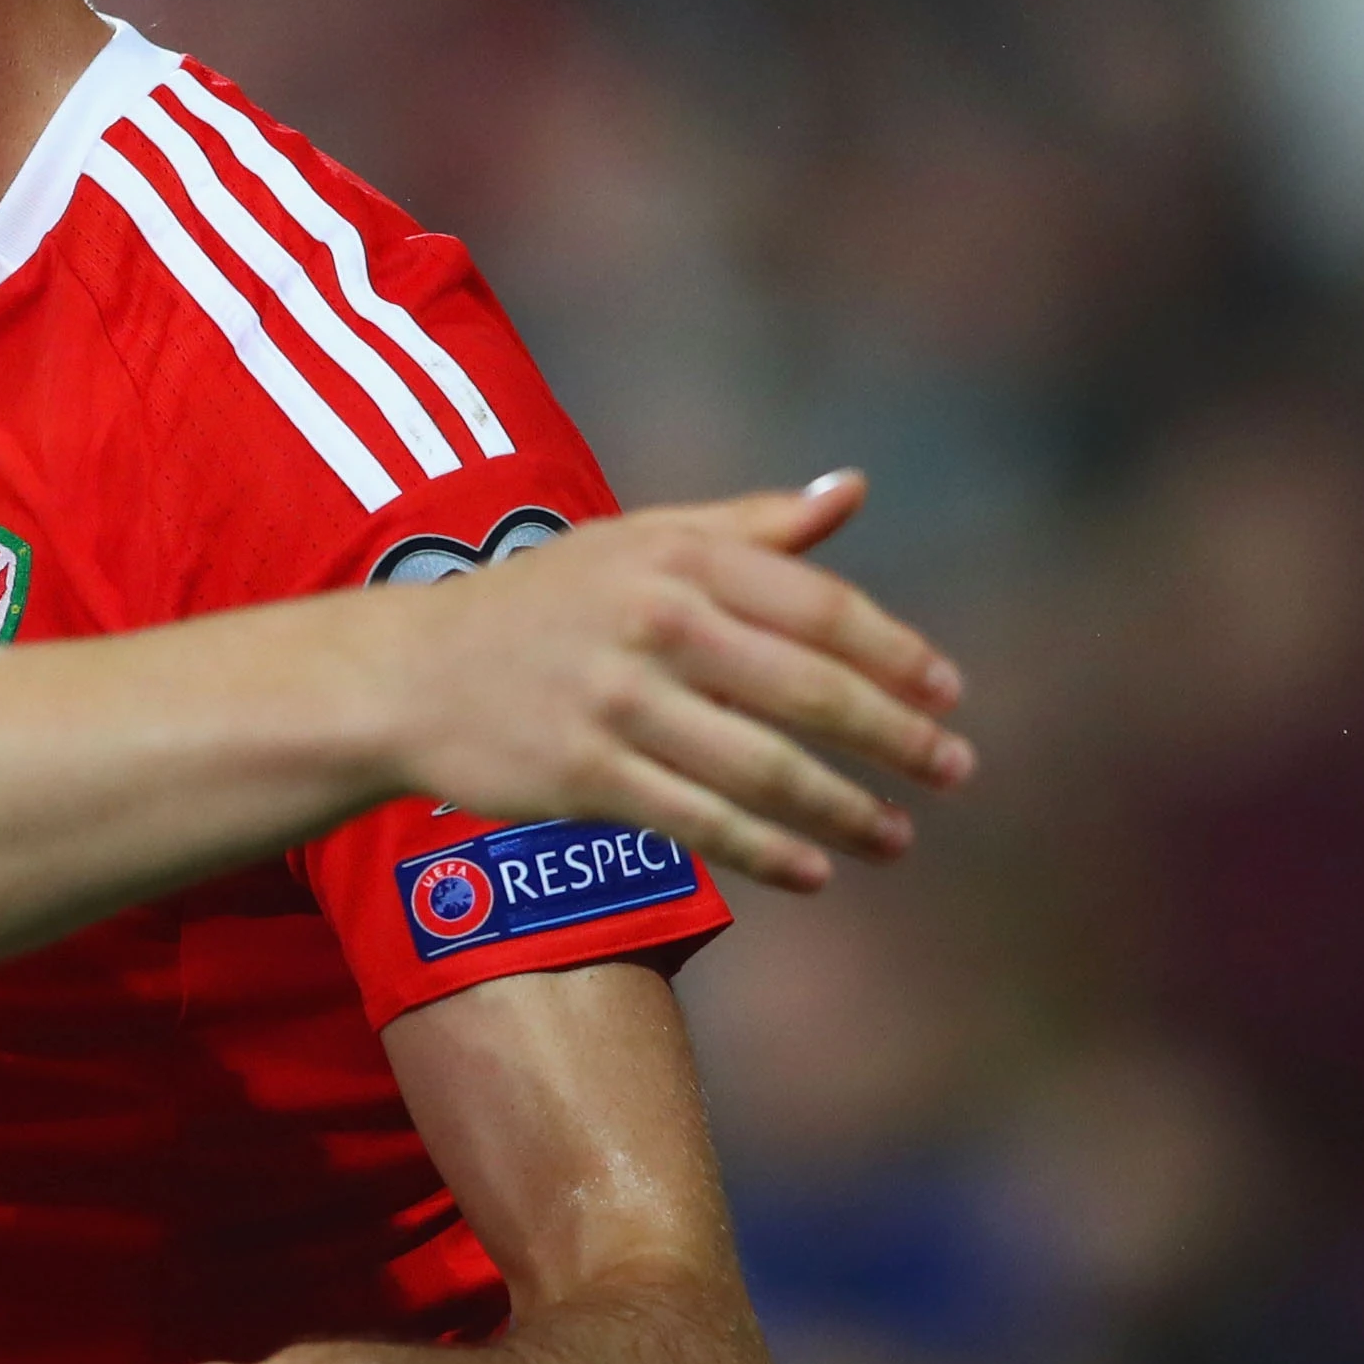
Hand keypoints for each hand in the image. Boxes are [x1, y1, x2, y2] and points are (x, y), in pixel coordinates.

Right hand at [377, 470, 968, 890]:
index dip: (896, 655)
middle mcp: (652, 623)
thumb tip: (851, 491)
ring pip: (763, 768)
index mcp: (675, 558)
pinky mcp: (584, 773)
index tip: (949, 694)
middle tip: (953, 770)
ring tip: (896, 838)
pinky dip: (767, 851)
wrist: (409, 673)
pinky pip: (699, 820)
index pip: (819, 607)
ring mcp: (617, 702)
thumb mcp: (638, 542)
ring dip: (846, 810)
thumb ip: (749, 525)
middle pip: (807, 690)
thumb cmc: (542, 604)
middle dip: (895, 737)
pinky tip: (815, 872)